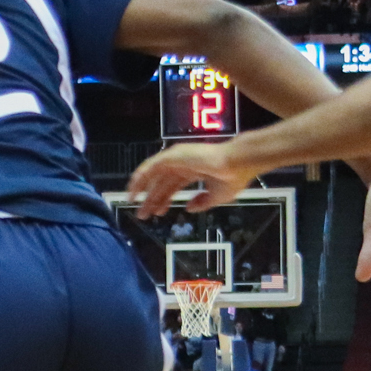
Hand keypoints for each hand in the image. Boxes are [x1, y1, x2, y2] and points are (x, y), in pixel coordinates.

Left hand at [126, 141, 260, 216]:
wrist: (239, 164)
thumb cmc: (232, 178)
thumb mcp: (217, 196)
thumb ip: (202, 202)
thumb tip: (188, 208)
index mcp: (193, 171)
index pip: (172, 186)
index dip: (163, 199)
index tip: (156, 213)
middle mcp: (183, 163)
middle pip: (161, 183)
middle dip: (151, 199)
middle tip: (142, 215)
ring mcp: (177, 158)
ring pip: (153, 173)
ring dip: (142, 188)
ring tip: (132, 202)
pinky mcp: (173, 155)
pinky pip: (151, 166)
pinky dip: (141, 177)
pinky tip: (134, 190)